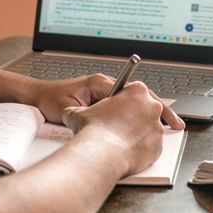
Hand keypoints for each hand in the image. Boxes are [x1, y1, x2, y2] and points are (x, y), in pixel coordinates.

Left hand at [27, 74, 183, 129]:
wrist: (36, 96)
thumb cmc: (49, 100)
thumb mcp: (67, 109)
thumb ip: (85, 115)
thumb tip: (101, 124)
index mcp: (101, 83)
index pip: (132, 91)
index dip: (151, 103)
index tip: (163, 114)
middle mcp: (106, 86)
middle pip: (140, 96)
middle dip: (159, 109)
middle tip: (176, 124)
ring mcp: (105, 93)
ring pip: (136, 103)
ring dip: (151, 113)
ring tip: (169, 126)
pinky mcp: (103, 102)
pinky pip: (126, 109)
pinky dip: (138, 117)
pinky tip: (148, 128)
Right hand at [61, 82, 168, 175]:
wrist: (99, 156)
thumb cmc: (92, 132)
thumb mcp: (77, 112)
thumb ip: (82, 109)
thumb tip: (75, 112)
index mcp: (136, 90)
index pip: (136, 91)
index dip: (127, 99)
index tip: (125, 105)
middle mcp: (151, 106)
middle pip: (148, 107)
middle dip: (138, 115)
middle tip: (127, 123)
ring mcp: (156, 127)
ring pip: (150, 127)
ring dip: (140, 131)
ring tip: (123, 139)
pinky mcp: (157, 147)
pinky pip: (150, 145)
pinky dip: (141, 147)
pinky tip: (128, 150)